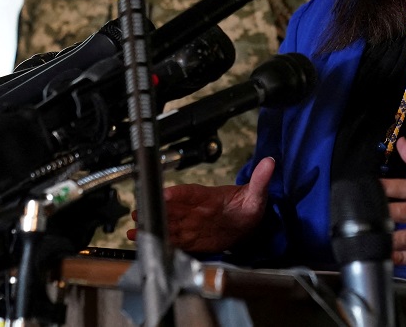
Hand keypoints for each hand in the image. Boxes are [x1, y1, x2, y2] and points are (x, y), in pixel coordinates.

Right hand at [128, 156, 274, 251]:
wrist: (249, 222)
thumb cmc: (250, 204)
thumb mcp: (257, 193)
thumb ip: (260, 180)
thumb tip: (270, 162)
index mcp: (210, 196)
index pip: (192, 193)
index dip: (179, 194)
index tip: (166, 194)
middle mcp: (197, 209)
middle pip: (174, 209)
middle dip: (157, 210)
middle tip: (139, 212)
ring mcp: (193, 223)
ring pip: (171, 224)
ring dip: (154, 226)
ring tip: (135, 230)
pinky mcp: (193, 238)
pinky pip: (175, 239)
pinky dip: (162, 241)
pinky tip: (145, 242)